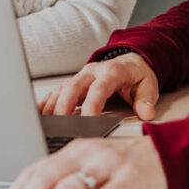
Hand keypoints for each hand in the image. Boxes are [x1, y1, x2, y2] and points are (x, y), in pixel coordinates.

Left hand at [0, 136, 167, 188]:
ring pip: (69, 188)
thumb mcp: (91, 164)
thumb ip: (67, 176)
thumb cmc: (126, 164)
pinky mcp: (129, 179)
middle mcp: (88, 153)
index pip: (37, 168)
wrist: (168, 154)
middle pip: (47, 177)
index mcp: (75, 149)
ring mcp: (108, 165)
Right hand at [37, 53, 159, 120]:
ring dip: (53, 107)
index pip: (98, 89)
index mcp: (110, 72)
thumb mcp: (148, 86)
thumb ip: (147, 100)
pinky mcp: (72, 83)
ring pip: (61, 90)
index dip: (92, 105)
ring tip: (48, 126)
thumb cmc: (137, 76)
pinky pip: (56, 92)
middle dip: (65, 106)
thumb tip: (146, 113)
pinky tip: (39, 116)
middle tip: (61, 126)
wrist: (130, 63)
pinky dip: (46, 104)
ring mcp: (80, 77)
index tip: (88, 122)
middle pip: (73, 87)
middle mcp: (91, 72)